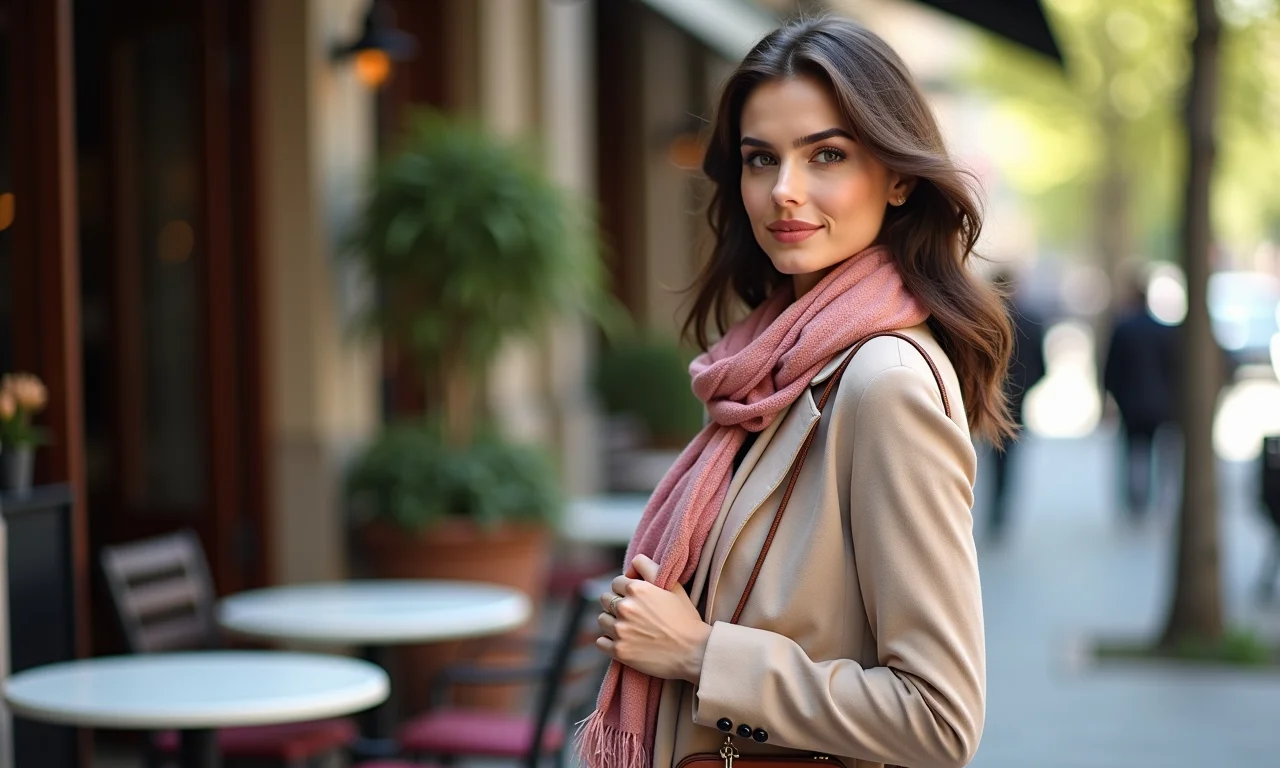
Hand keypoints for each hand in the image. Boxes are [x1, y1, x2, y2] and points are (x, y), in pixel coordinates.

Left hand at [596, 555, 711, 684]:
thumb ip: (650, 567)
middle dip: (616, 604)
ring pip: (602, 620)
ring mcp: (620, 630)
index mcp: (637, 589)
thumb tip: (632, 564)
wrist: (693, 652)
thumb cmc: (685, 618)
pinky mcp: (619, 651)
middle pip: (605, 599)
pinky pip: (600, 642)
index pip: (616, 582)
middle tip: (632, 613)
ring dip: (612, 622)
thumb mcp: (673, 586)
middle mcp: (625, 608)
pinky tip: (624, 641)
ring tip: (629, 628)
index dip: (625, 589)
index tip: (636, 599)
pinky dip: (608, 642)